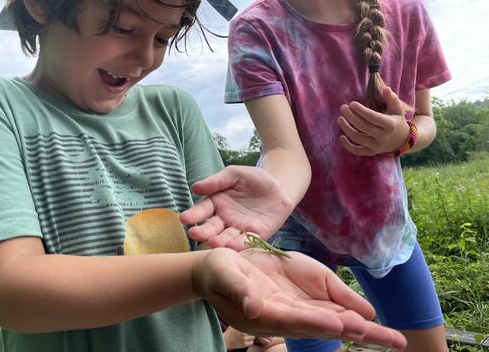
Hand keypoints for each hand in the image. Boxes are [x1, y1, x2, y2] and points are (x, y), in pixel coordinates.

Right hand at [180, 166, 292, 249]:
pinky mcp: (256, 234)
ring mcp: (239, 228)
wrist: (279, 186)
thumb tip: (195, 187)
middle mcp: (225, 219)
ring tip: (213, 242)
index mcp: (216, 203)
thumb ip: (216, 181)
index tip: (184, 219)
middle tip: (194, 234)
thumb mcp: (234, 174)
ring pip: (227, 237)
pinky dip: (240, 244)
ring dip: (220, 241)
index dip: (194, 214)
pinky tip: (233, 246)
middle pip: (212, 227)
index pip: (203, 210)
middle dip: (203, 231)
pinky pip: (247, 240)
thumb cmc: (253, 178)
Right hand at [193, 248, 406, 349]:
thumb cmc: (217, 272)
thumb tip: (253, 306)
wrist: (219, 269)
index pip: (293, 319)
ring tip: (391, 338)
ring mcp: (292, 309)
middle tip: (387, 338)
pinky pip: (326, 309)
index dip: (316, 321)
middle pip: (322, 327)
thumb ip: (238, 289)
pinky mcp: (298, 300)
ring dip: (360, 330)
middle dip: (353, 333)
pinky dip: (349, 316)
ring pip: (331, 321)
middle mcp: (283, 316)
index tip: (339, 324)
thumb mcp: (223, 274)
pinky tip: (369, 321)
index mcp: (262, 313)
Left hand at [338, 87, 409, 155]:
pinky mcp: (371, 152)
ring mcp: (377, 146)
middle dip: (351, 117)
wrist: (401, 141)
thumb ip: (392, 99)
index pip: (373, 117)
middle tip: (343, 108)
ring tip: (340, 119)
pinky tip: (341, 137)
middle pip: (363, 127)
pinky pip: (358, 151)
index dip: (362, 111)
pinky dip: (348, 146)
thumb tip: (386, 89)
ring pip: (358, 138)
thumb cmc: (396, 121)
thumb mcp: (397, 110)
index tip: (352, 103)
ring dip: (347, 129)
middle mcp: (383, 137)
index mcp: (390, 125)